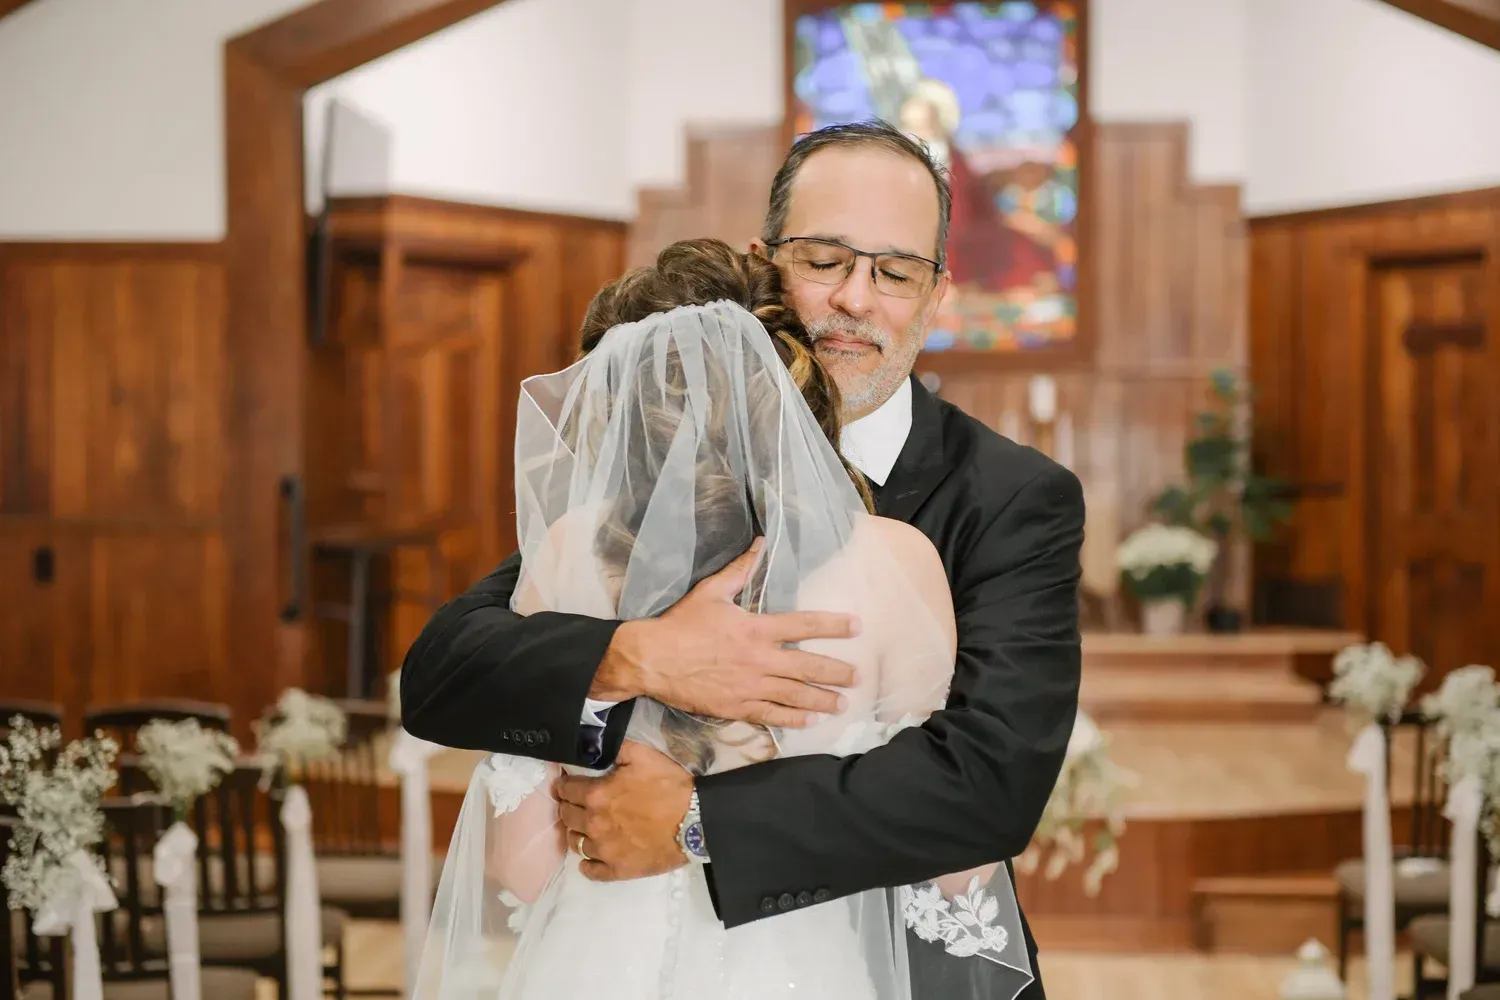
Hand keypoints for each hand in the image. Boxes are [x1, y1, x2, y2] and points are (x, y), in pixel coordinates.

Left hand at [555, 741, 691, 881]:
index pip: (565, 790)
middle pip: (566, 816)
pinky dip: (587, 864)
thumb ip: (616, 748)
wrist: (696, 822)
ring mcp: (604, 850)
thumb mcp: (644, 755)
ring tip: (585, 828)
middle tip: (576, 803)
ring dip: (577, 832)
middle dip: (568, 806)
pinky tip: (591, 857)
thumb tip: (596, 745)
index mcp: (596, 795)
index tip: (568, 784)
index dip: (565, 785)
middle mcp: (593, 824)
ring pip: (575, 842)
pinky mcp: (617, 869)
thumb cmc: (670, 786)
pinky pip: (591, 871)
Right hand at [589, 539, 860, 727]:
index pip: (804, 625)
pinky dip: (794, 718)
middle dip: (836, 672)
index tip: (857, 627)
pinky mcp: (736, 707)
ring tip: (842, 703)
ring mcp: (749, 686)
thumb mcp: (711, 591)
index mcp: (755, 629)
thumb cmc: (681, 624)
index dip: (833, 626)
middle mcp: (759, 660)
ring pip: (795, 695)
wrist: (651, 660)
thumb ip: (741, 570)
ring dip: (822, 699)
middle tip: (858, 677)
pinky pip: (772, 715)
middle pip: (808, 667)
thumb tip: (760, 543)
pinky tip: (811, 720)